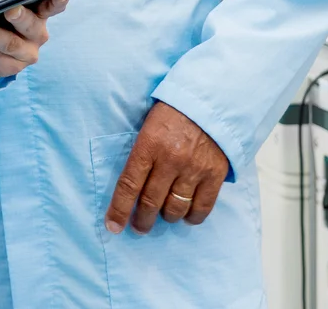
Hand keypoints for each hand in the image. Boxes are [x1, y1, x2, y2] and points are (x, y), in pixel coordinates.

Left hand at [105, 101, 228, 233]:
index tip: (113, 226)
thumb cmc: (173, 112)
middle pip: (151, 201)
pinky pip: (202, 207)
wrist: (210, 101)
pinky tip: (187, 216)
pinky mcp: (215, 174)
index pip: (129, 184)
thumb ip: (141, 153)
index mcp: (149, 144)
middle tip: (139, 226)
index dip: (119, 209)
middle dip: (142, 220)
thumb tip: (130, 186)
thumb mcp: (149, 125)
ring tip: (164, 216)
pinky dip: (192, 217)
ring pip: (175, 208)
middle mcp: (171, 159)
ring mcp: (194, 169)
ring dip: (167, 217)